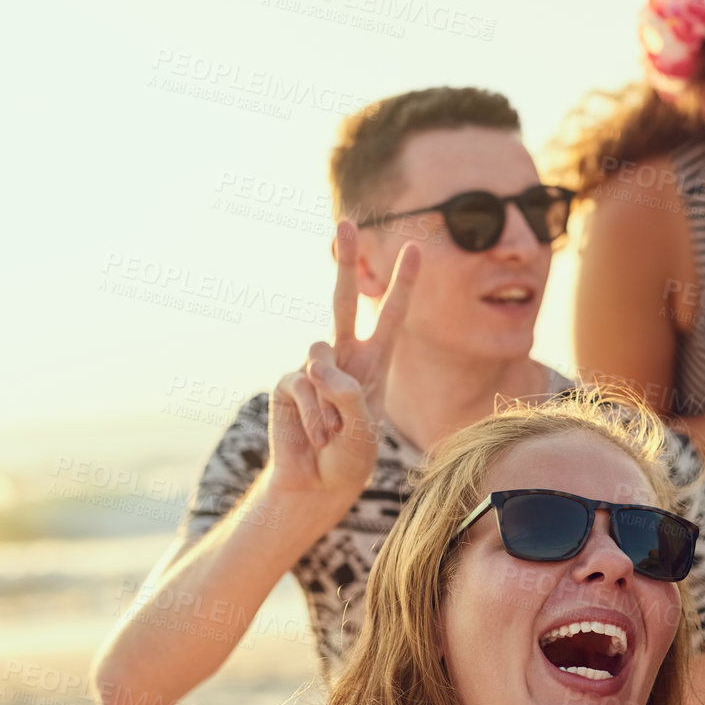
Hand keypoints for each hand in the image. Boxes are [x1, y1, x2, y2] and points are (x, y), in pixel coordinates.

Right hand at [268, 223, 419, 503]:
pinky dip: (313, 416)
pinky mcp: (288, 383)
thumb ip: (347, 394)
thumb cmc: (349, 458)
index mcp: (374, 362)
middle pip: (343, 300)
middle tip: (347, 221)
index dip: (402, 283)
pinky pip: (303, 385)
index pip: (390, 315)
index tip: (415, 247)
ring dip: (331, 404)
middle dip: (345, 260)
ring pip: (321, 358)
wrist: (316, 483)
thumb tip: (316, 364)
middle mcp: (343, 357)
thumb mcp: (365, 430)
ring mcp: (312, 367)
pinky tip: (313, 434)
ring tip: (334, 432)